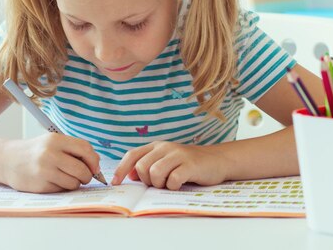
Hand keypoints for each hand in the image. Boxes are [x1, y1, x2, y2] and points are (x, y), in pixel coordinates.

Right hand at [0, 133, 100, 192]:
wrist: (6, 160)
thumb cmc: (35, 151)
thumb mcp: (53, 142)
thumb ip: (74, 150)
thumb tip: (96, 165)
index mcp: (56, 140)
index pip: (85, 149)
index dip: (94, 161)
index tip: (95, 167)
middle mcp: (50, 154)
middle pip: (82, 169)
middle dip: (87, 176)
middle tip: (84, 177)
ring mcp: (44, 170)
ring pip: (74, 182)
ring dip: (75, 183)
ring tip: (67, 178)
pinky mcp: (40, 185)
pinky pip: (62, 190)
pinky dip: (62, 188)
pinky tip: (53, 181)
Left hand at [111, 141, 229, 189]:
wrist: (217, 160)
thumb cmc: (189, 165)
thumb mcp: (167, 162)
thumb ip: (149, 165)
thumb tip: (130, 175)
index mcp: (157, 146)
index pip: (132, 155)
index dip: (121, 169)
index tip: (115, 183)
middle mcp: (166, 147)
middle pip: (142, 166)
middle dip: (146, 180)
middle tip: (159, 183)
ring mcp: (178, 155)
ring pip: (155, 172)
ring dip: (160, 184)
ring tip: (170, 183)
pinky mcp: (190, 164)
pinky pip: (173, 179)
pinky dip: (173, 186)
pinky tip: (180, 184)